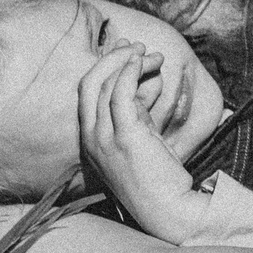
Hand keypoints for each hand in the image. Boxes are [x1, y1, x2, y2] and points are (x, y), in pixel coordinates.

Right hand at [76, 44, 206, 243]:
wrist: (166, 207)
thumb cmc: (157, 175)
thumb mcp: (141, 137)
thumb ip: (138, 111)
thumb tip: (146, 82)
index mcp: (90, 140)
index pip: (86, 94)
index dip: (104, 67)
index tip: (124, 51)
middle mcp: (91, 138)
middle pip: (89, 84)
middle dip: (112, 58)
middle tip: (136, 46)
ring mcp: (104, 138)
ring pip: (104, 84)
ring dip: (128, 61)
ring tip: (151, 53)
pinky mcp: (125, 136)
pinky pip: (120, 93)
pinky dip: (131, 71)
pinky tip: (145, 62)